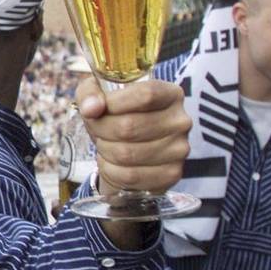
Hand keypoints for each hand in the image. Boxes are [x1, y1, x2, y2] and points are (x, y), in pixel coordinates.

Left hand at [76, 77, 190, 195]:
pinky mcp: (171, 174)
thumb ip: (90, 93)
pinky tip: (112, 162)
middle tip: (96, 129)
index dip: (114, 103)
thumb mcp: (99, 93)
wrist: (125, 148)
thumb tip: (91, 108)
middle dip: (101, 130)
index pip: (146, 95)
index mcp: (170, 94)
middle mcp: (180, 121)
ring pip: (126, 154)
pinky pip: (129, 175)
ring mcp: (179, 149)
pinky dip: (111, 170)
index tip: (96, 109)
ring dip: (105, 150)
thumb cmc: (115, 115)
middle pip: (130, 127)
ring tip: (105, 144)